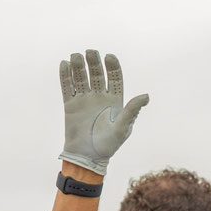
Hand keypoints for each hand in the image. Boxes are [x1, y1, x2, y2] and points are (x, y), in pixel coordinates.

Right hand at [58, 49, 148, 174]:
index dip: (112, 66)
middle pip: (97, 74)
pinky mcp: (71, 105)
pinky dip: (65, 76)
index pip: (114, 77)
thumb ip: (132, 111)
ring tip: (75, 56)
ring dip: (78, 66)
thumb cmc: (108, 145)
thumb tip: (146, 96)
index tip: (109, 57)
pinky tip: (64, 64)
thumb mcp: (123, 128)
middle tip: (90, 52)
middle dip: (94, 62)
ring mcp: (84, 100)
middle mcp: (99, 97)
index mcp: (114, 100)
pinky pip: (67, 87)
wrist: (87, 158)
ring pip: (81, 78)